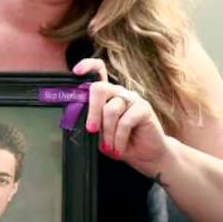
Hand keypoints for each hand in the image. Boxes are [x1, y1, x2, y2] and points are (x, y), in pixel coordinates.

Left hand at [73, 58, 172, 176]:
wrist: (145, 155)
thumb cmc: (120, 144)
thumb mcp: (100, 135)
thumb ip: (91, 124)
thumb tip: (79, 120)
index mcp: (106, 95)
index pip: (98, 71)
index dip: (87, 66)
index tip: (77, 71)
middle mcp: (118, 93)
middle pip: (99, 88)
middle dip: (92, 112)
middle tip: (92, 130)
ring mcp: (132, 98)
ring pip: (111, 109)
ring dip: (108, 133)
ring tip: (110, 147)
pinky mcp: (144, 108)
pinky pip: (125, 121)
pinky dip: (119, 138)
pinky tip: (119, 148)